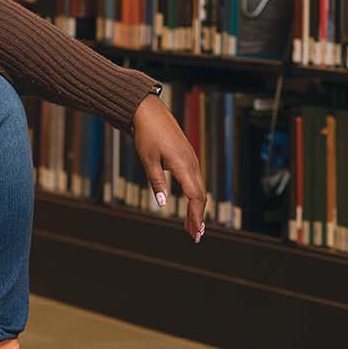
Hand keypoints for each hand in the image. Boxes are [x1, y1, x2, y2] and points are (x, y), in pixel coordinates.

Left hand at [132, 93, 206, 241]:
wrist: (150, 111)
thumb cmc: (147, 135)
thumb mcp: (148, 160)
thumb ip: (156, 183)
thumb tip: (162, 204)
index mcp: (183, 164)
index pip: (195, 196)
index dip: (196, 215)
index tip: (195, 232)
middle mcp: (192, 162)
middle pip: (200, 195)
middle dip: (198, 217)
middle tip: (195, 236)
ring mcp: (191, 159)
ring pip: (199, 189)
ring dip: (197, 208)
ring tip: (192, 227)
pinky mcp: (188, 157)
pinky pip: (195, 181)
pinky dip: (195, 196)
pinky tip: (190, 205)